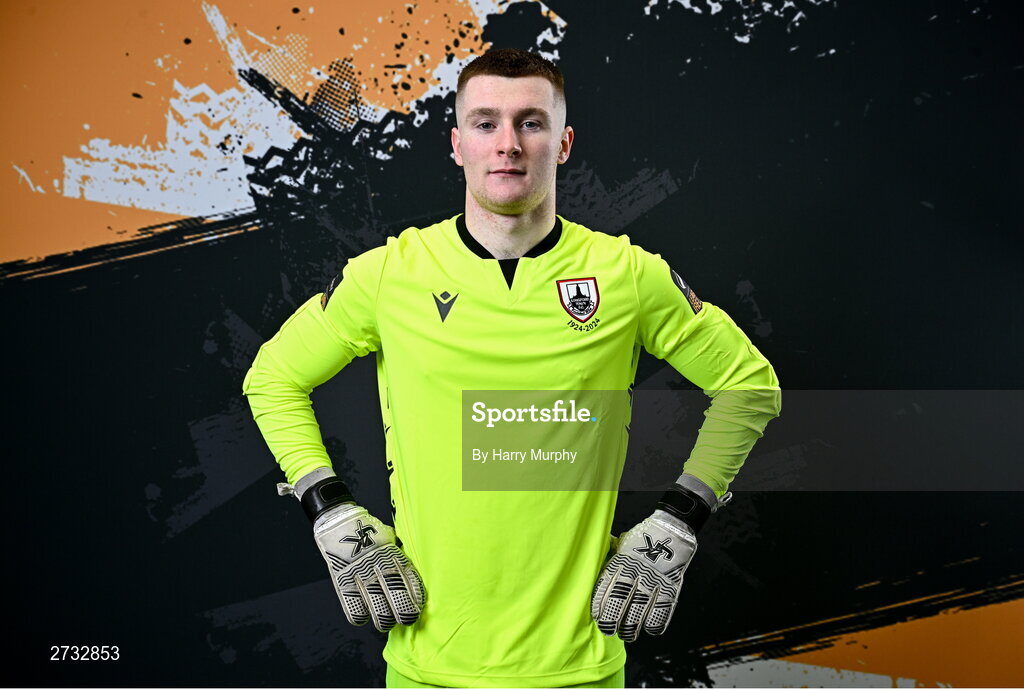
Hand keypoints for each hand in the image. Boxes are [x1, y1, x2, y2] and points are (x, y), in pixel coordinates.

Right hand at [313, 502, 425, 631]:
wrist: (339, 521)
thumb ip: (400, 556)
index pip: (410, 579)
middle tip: (407, 619)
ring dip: (385, 620)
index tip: (418, 607)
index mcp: (393, 554)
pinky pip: (354, 609)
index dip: (416, 597)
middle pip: (397, 596)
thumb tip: (413, 576)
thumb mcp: (390, 538)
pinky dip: (360, 617)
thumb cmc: (369, 532)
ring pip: (377, 608)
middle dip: (405, 613)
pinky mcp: (343, 581)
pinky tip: (365, 616)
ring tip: (387, 622)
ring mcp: (360, 574)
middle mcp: (378, 565)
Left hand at [590, 509, 696, 641]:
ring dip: (632, 626)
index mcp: (621, 560)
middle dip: (612, 619)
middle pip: (620, 599)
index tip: (597, 618)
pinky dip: (655, 622)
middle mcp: (636, 571)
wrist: (671, 529)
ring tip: (627, 635)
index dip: (600, 604)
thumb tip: (589, 569)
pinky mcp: (670, 585)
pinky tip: (649, 629)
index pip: (606, 585)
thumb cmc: (642, 539)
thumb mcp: (621, 545)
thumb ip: (609, 560)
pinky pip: (662, 609)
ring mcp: (654, 579)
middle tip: (608, 631)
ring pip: (640, 608)